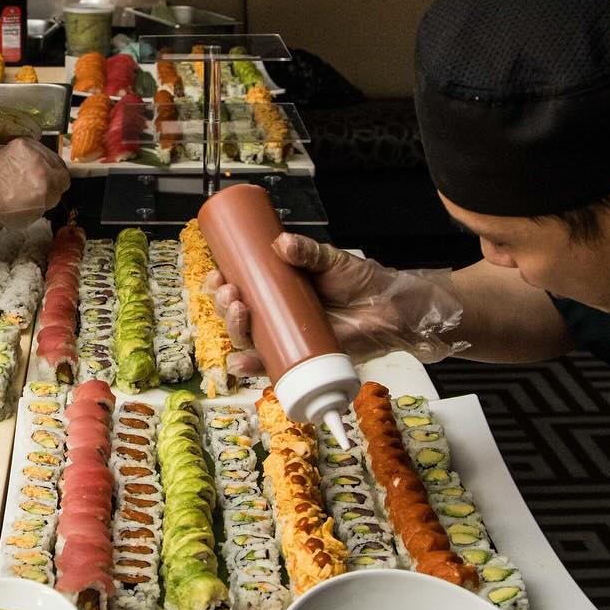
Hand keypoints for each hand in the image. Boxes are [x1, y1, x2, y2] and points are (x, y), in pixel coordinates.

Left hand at [0, 136, 69, 232]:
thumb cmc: (2, 208)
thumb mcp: (32, 214)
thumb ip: (48, 200)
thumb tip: (51, 191)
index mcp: (49, 189)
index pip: (65, 181)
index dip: (58, 184)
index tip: (52, 184)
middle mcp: (44, 169)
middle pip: (59, 165)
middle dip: (53, 171)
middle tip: (41, 176)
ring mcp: (33, 154)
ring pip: (48, 154)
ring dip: (43, 161)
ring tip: (30, 168)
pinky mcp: (22, 144)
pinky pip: (34, 147)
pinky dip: (31, 153)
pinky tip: (21, 161)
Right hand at [207, 235, 467, 373]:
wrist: (390, 309)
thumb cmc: (362, 282)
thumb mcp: (332, 260)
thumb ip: (309, 252)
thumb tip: (281, 243)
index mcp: (277, 289)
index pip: (240, 288)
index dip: (220, 285)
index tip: (218, 276)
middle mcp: (277, 314)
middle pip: (236, 315)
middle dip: (223, 305)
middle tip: (231, 293)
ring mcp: (287, 337)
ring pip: (247, 339)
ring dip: (233, 329)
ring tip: (239, 311)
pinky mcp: (300, 358)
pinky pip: (270, 366)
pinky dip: (252, 366)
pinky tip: (240, 361)